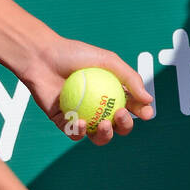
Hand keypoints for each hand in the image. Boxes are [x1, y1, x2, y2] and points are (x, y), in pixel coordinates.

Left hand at [24, 35, 153, 146]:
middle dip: (125, 126)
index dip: (142, 112)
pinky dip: (79, 131)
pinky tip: (80, 123)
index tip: (147, 112)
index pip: (132, 107)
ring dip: (106, 135)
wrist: (41, 57)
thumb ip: (130, 78)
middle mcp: (98, 107)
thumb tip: (149, 100)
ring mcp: (82, 116)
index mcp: (112, 93)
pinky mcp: (64, 122)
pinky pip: (74, 133)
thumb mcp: (108, 60)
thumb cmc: (74, 54)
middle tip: (120, 114)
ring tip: (104, 124)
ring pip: (98, 135)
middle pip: (118, 126)